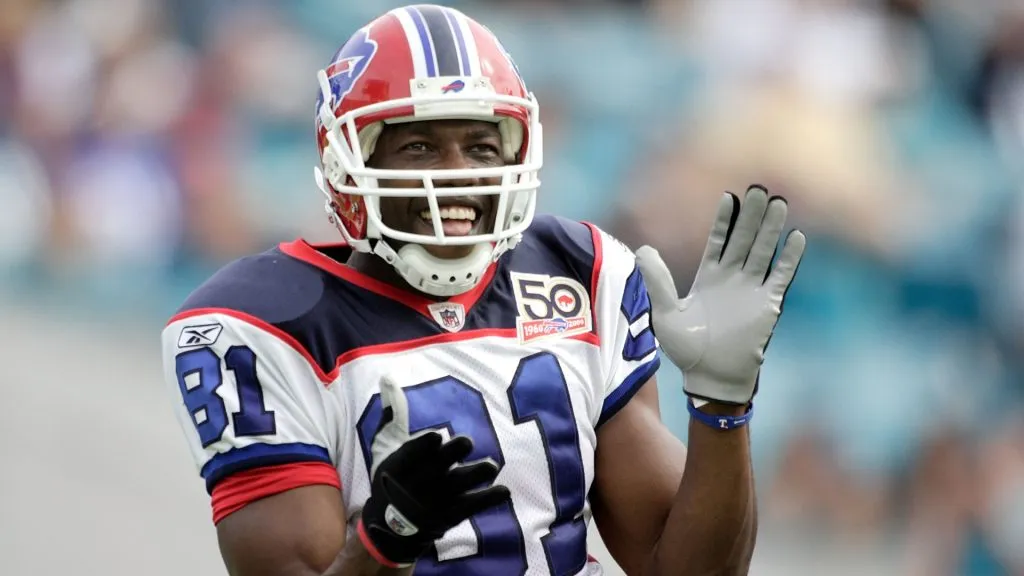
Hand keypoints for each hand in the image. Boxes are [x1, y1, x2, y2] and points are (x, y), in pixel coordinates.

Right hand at [359, 376, 510, 566]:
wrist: (392, 527)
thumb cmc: (391, 477)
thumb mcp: (385, 445)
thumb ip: (392, 412)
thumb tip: (388, 377)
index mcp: (400, 464)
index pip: (413, 453)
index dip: (425, 446)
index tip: (437, 436)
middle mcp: (419, 482)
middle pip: (438, 466)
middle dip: (452, 455)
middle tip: (467, 442)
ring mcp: (437, 500)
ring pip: (458, 486)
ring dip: (475, 475)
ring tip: (491, 466)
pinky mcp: (452, 514)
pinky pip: (471, 507)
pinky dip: (487, 499)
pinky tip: (504, 491)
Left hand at [635, 185, 805, 404]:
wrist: (710, 377)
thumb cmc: (686, 349)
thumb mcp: (665, 313)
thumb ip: (657, 281)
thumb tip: (642, 250)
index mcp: (708, 277)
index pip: (719, 240)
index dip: (725, 220)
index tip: (730, 196)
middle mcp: (732, 279)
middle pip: (745, 239)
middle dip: (752, 215)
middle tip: (760, 188)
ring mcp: (751, 290)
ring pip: (764, 251)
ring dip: (771, 228)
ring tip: (779, 202)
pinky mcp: (767, 305)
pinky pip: (780, 276)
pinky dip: (788, 258)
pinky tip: (797, 237)